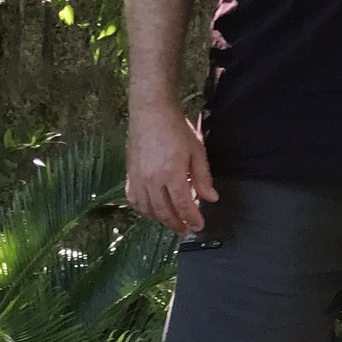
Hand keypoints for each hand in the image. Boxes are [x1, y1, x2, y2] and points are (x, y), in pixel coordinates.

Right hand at [127, 104, 217, 232]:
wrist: (151, 113)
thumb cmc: (176, 129)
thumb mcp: (197, 151)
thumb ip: (203, 177)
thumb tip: (211, 198)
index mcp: (171, 173)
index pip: (183, 205)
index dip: (192, 218)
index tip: (199, 225)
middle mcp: (152, 179)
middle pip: (164, 211)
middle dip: (177, 224)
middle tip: (186, 229)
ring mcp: (138, 178)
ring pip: (148, 209)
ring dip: (161, 219)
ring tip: (172, 221)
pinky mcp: (130, 174)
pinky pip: (134, 199)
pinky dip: (144, 209)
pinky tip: (152, 210)